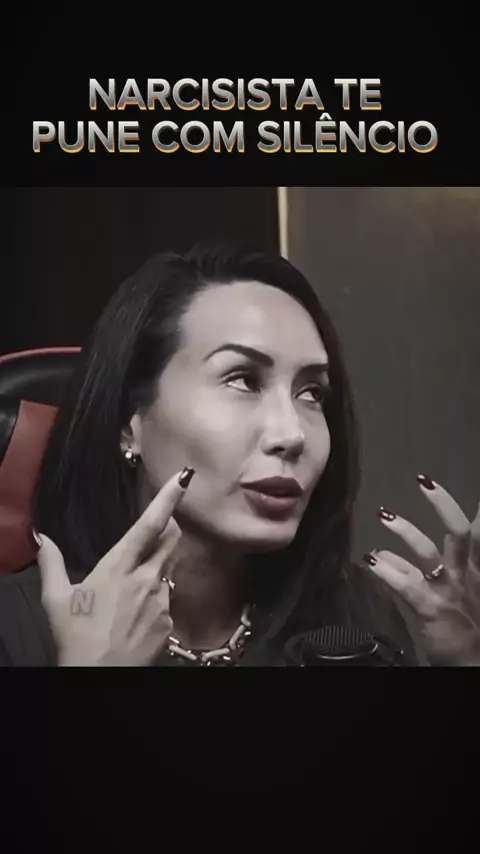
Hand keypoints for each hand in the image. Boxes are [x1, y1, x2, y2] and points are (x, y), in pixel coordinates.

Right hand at [35, 468, 193, 665]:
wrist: (100, 679)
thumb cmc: (75, 639)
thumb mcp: (56, 600)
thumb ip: (52, 564)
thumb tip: (43, 538)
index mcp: (119, 567)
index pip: (150, 525)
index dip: (168, 499)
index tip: (184, 478)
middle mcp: (147, 579)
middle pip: (169, 542)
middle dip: (169, 530)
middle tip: (163, 526)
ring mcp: (162, 601)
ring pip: (166, 574)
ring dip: (155, 573)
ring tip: (129, 595)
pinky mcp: (169, 623)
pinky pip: (165, 603)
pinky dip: (153, 602)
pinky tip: (134, 618)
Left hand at [363, 475, 479, 665]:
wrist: (474, 662)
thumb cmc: (460, 625)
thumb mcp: (440, 595)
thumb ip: (409, 571)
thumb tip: (381, 553)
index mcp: (472, 569)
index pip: (475, 531)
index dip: (475, 508)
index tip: (447, 482)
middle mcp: (464, 575)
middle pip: (459, 532)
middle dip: (443, 504)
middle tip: (424, 481)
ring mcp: (449, 591)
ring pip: (430, 553)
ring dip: (407, 532)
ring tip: (384, 515)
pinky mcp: (432, 609)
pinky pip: (409, 587)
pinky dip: (389, 573)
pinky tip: (370, 562)